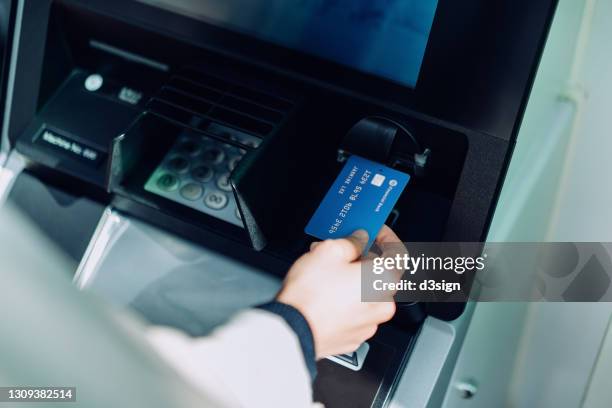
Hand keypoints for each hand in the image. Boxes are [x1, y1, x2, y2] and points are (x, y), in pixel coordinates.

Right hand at [276, 225, 402, 358]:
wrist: (293, 330)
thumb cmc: (310, 295)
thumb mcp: (329, 251)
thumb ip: (351, 242)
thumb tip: (358, 240)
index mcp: (383, 281)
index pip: (398, 253)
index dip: (386, 237)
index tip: (374, 231)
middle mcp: (381, 305)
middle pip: (380, 274)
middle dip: (361, 259)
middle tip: (341, 250)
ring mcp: (368, 324)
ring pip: (366, 293)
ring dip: (351, 280)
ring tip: (326, 271)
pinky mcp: (353, 336)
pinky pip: (355, 312)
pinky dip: (345, 300)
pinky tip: (325, 293)